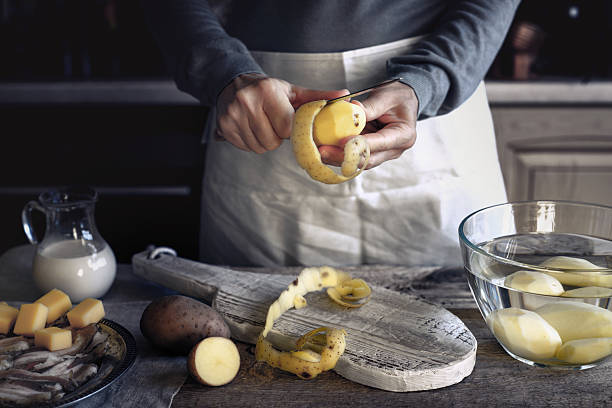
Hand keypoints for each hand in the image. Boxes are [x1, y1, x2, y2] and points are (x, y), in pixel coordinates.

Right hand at [216, 73, 347, 152]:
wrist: (233, 83)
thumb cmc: (268, 90)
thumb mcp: (293, 91)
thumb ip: (319, 97)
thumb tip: (345, 97)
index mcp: (268, 91)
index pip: (287, 127)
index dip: (290, 129)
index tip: (287, 121)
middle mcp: (248, 101)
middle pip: (273, 141)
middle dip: (277, 136)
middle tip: (273, 122)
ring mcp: (233, 115)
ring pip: (260, 147)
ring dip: (265, 141)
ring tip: (262, 124)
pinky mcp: (224, 126)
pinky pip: (246, 147)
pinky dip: (251, 142)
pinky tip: (250, 127)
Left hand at [319, 82, 417, 168]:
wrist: (402, 101)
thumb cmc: (397, 96)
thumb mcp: (385, 96)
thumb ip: (369, 106)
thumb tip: (350, 109)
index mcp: (403, 135)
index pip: (380, 143)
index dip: (359, 144)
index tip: (341, 141)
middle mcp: (394, 149)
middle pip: (367, 159)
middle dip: (344, 157)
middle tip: (323, 151)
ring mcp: (383, 154)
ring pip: (359, 162)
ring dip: (338, 158)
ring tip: (320, 152)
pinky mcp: (371, 153)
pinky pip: (355, 157)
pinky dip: (339, 154)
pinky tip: (324, 150)